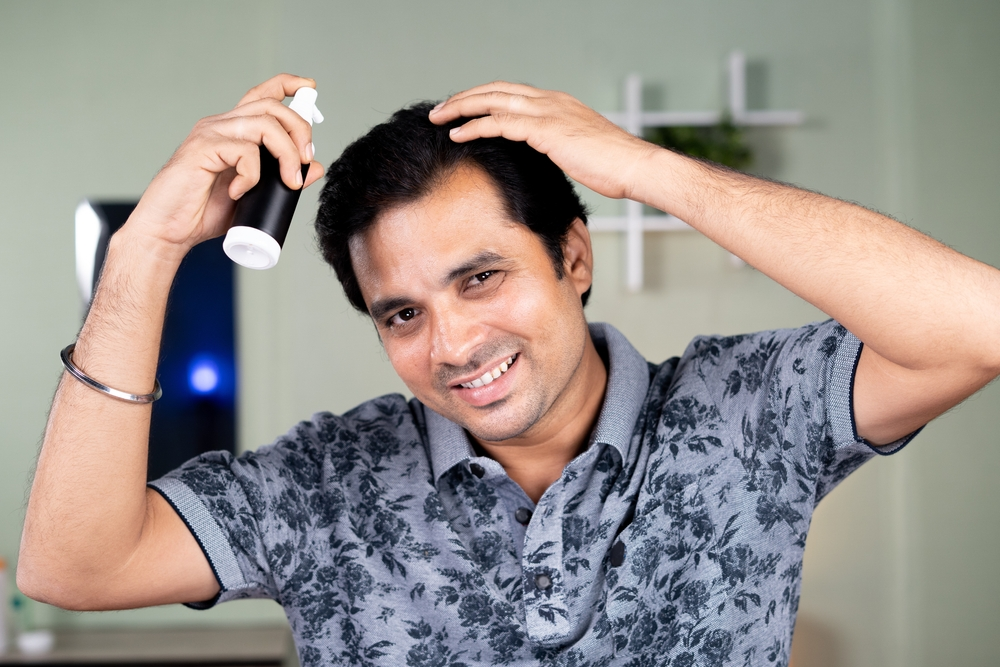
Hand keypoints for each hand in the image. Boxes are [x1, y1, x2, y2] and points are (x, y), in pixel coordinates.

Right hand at [126, 74, 324, 259]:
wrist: (169, 231)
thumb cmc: (203, 213)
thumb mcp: (256, 195)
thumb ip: (282, 179)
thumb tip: (315, 167)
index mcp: (234, 131)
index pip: (262, 95)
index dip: (288, 85)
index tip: (310, 87)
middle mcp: (222, 125)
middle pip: (271, 106)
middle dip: (299, 130)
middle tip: (306, 162)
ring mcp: (210, 134)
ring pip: (264, 124)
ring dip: (287, 154)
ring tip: (289, 182)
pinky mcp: (201, 149)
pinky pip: (245, 151)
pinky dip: (252, 175)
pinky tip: (240, 192)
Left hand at [429, 81, 658, 201]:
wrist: (634, 166)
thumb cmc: (613, 166)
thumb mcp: (579, 150)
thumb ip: (558, 146)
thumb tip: (543, 158)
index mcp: (558, 103)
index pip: (511, 92)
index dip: (484, 98)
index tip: (463, 110)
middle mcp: (550, 100)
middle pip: (496, 90)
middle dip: (465, 98)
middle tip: (441, 110)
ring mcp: (547, 112)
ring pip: (492, 101)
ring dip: (461, 108)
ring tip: (439, 119)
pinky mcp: (545, 129)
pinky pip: (500, 123)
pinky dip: (475, 127)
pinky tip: (458, 134)